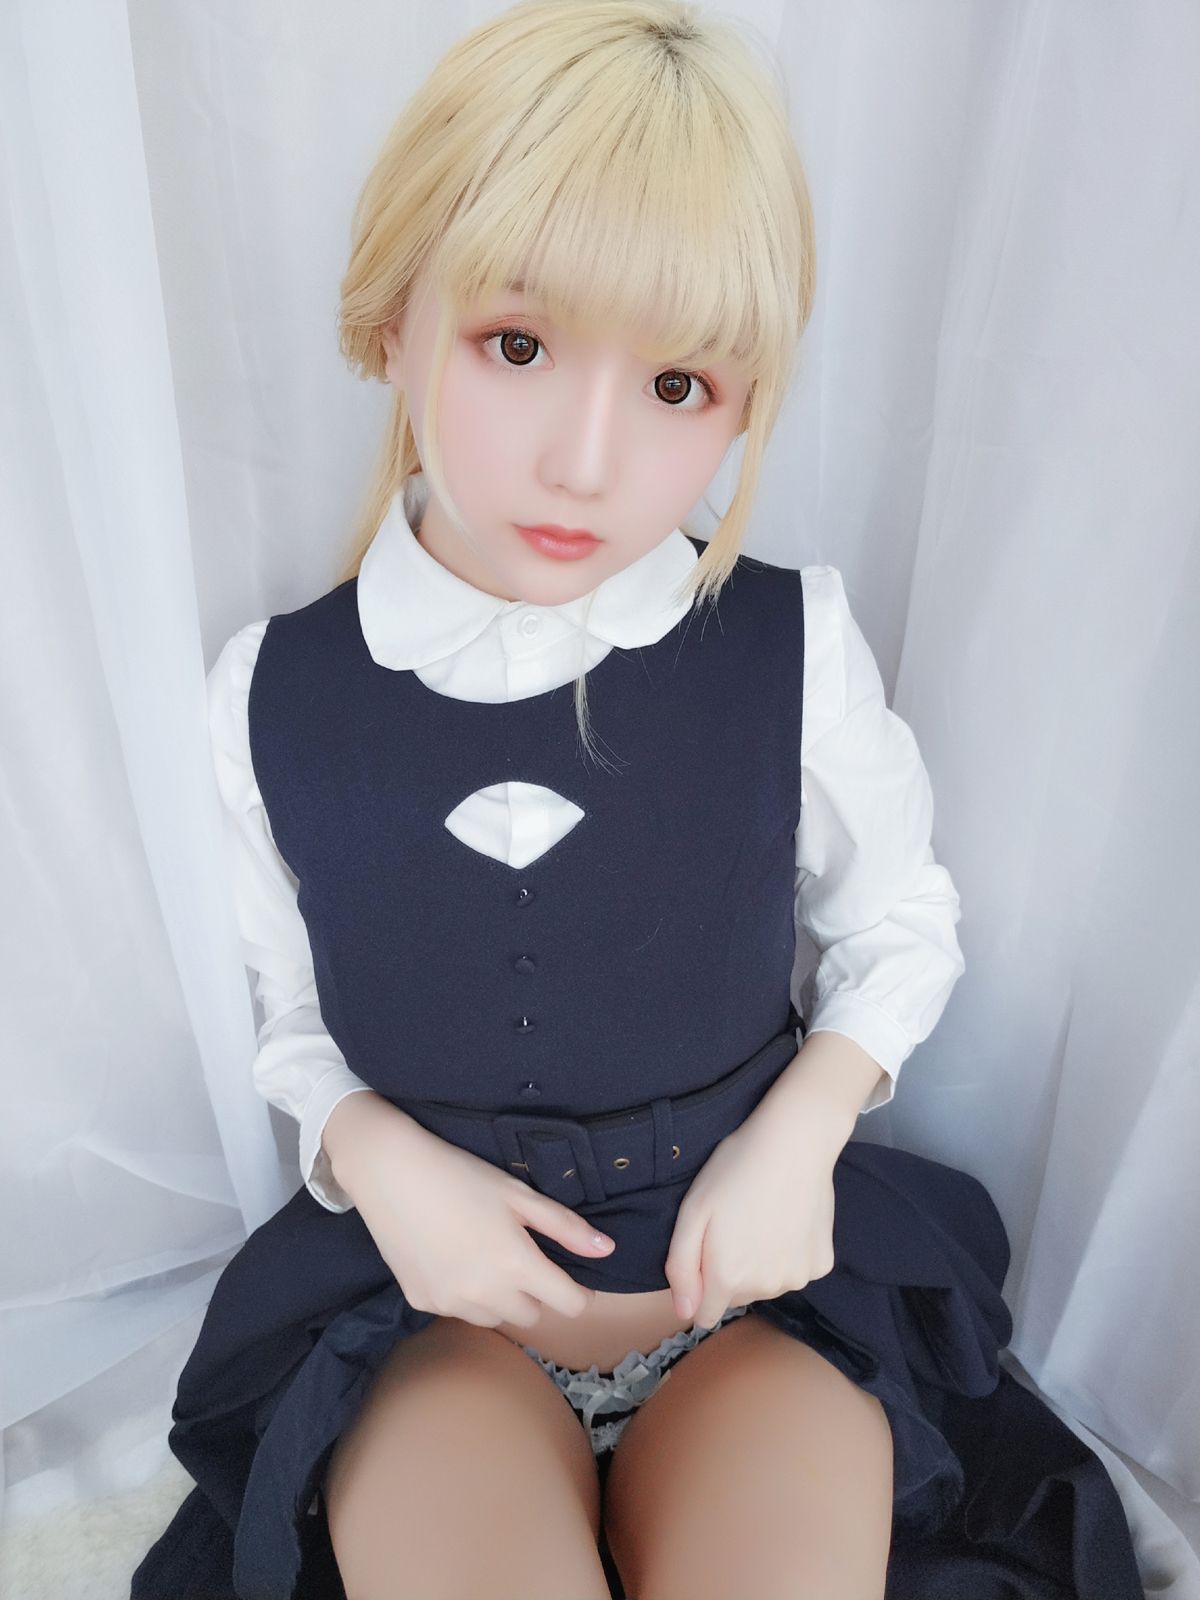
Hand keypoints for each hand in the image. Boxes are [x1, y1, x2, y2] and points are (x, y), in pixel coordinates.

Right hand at [330, 1095, 616, 1330]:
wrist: (390, 1173)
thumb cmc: (460, 1175)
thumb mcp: (518, 1194)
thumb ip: (564, 1227)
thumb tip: (606, 1249)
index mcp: (517, 1266)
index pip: (569, 1306)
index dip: (577, 1292)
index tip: (569, 1275)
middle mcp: (485, 1295)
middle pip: (531, 1316)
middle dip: (534, 1293)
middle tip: (519, 1256)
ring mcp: (450, 1303)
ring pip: (494, 1318)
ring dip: (500, 1299)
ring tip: (483, 1257)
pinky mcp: (421, 1303)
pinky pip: (457, 1311)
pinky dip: (463, 1295)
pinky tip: (451, 1259)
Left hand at [663, 1089, 845, 1332]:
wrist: (794, 1142)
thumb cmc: (734, 1169)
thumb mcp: (692, 1210)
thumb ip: (681, 1267)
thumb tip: (685, 1311)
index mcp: (728, 1278)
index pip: (705, 1315)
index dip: (700, 1287)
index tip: (706, 1252)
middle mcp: (765, 1288)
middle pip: (737, 1296)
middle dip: (731, 1271)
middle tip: (735, 1223)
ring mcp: (798, 1277)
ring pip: (768, 1283)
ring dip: (761, 1262)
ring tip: (762, 1217)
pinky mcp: (823, 1263)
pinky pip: (796, 1268)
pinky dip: (791, 1252)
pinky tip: (789, 1218)